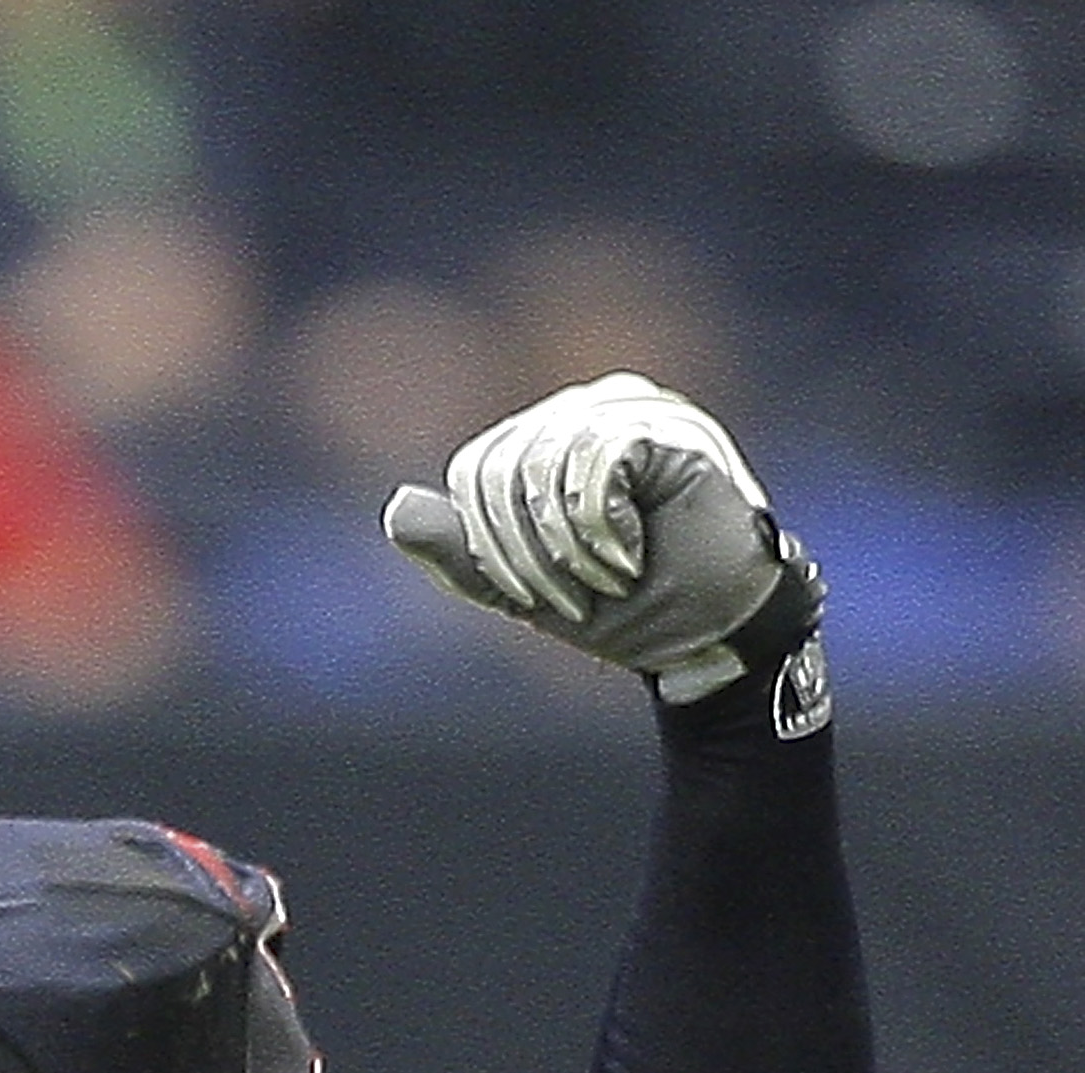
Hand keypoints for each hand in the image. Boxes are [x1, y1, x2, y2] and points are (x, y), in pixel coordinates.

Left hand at [382, 372, 824, 703]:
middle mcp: (585, 411)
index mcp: (546, 440)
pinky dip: (602, 527)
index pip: (474, 472)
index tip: (533, 598)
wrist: (708, 630)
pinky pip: (593, 461)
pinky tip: (633, 553)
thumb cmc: (622, 605)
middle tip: (574, 596)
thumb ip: (457, 553)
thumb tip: (396, 509)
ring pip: (541, 467)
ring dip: (567, 549)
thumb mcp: (521, 590)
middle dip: (524, 555)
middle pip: (498, 470)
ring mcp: (630, 409)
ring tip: (609, 577)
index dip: (490, 545)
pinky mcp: (666, 426)